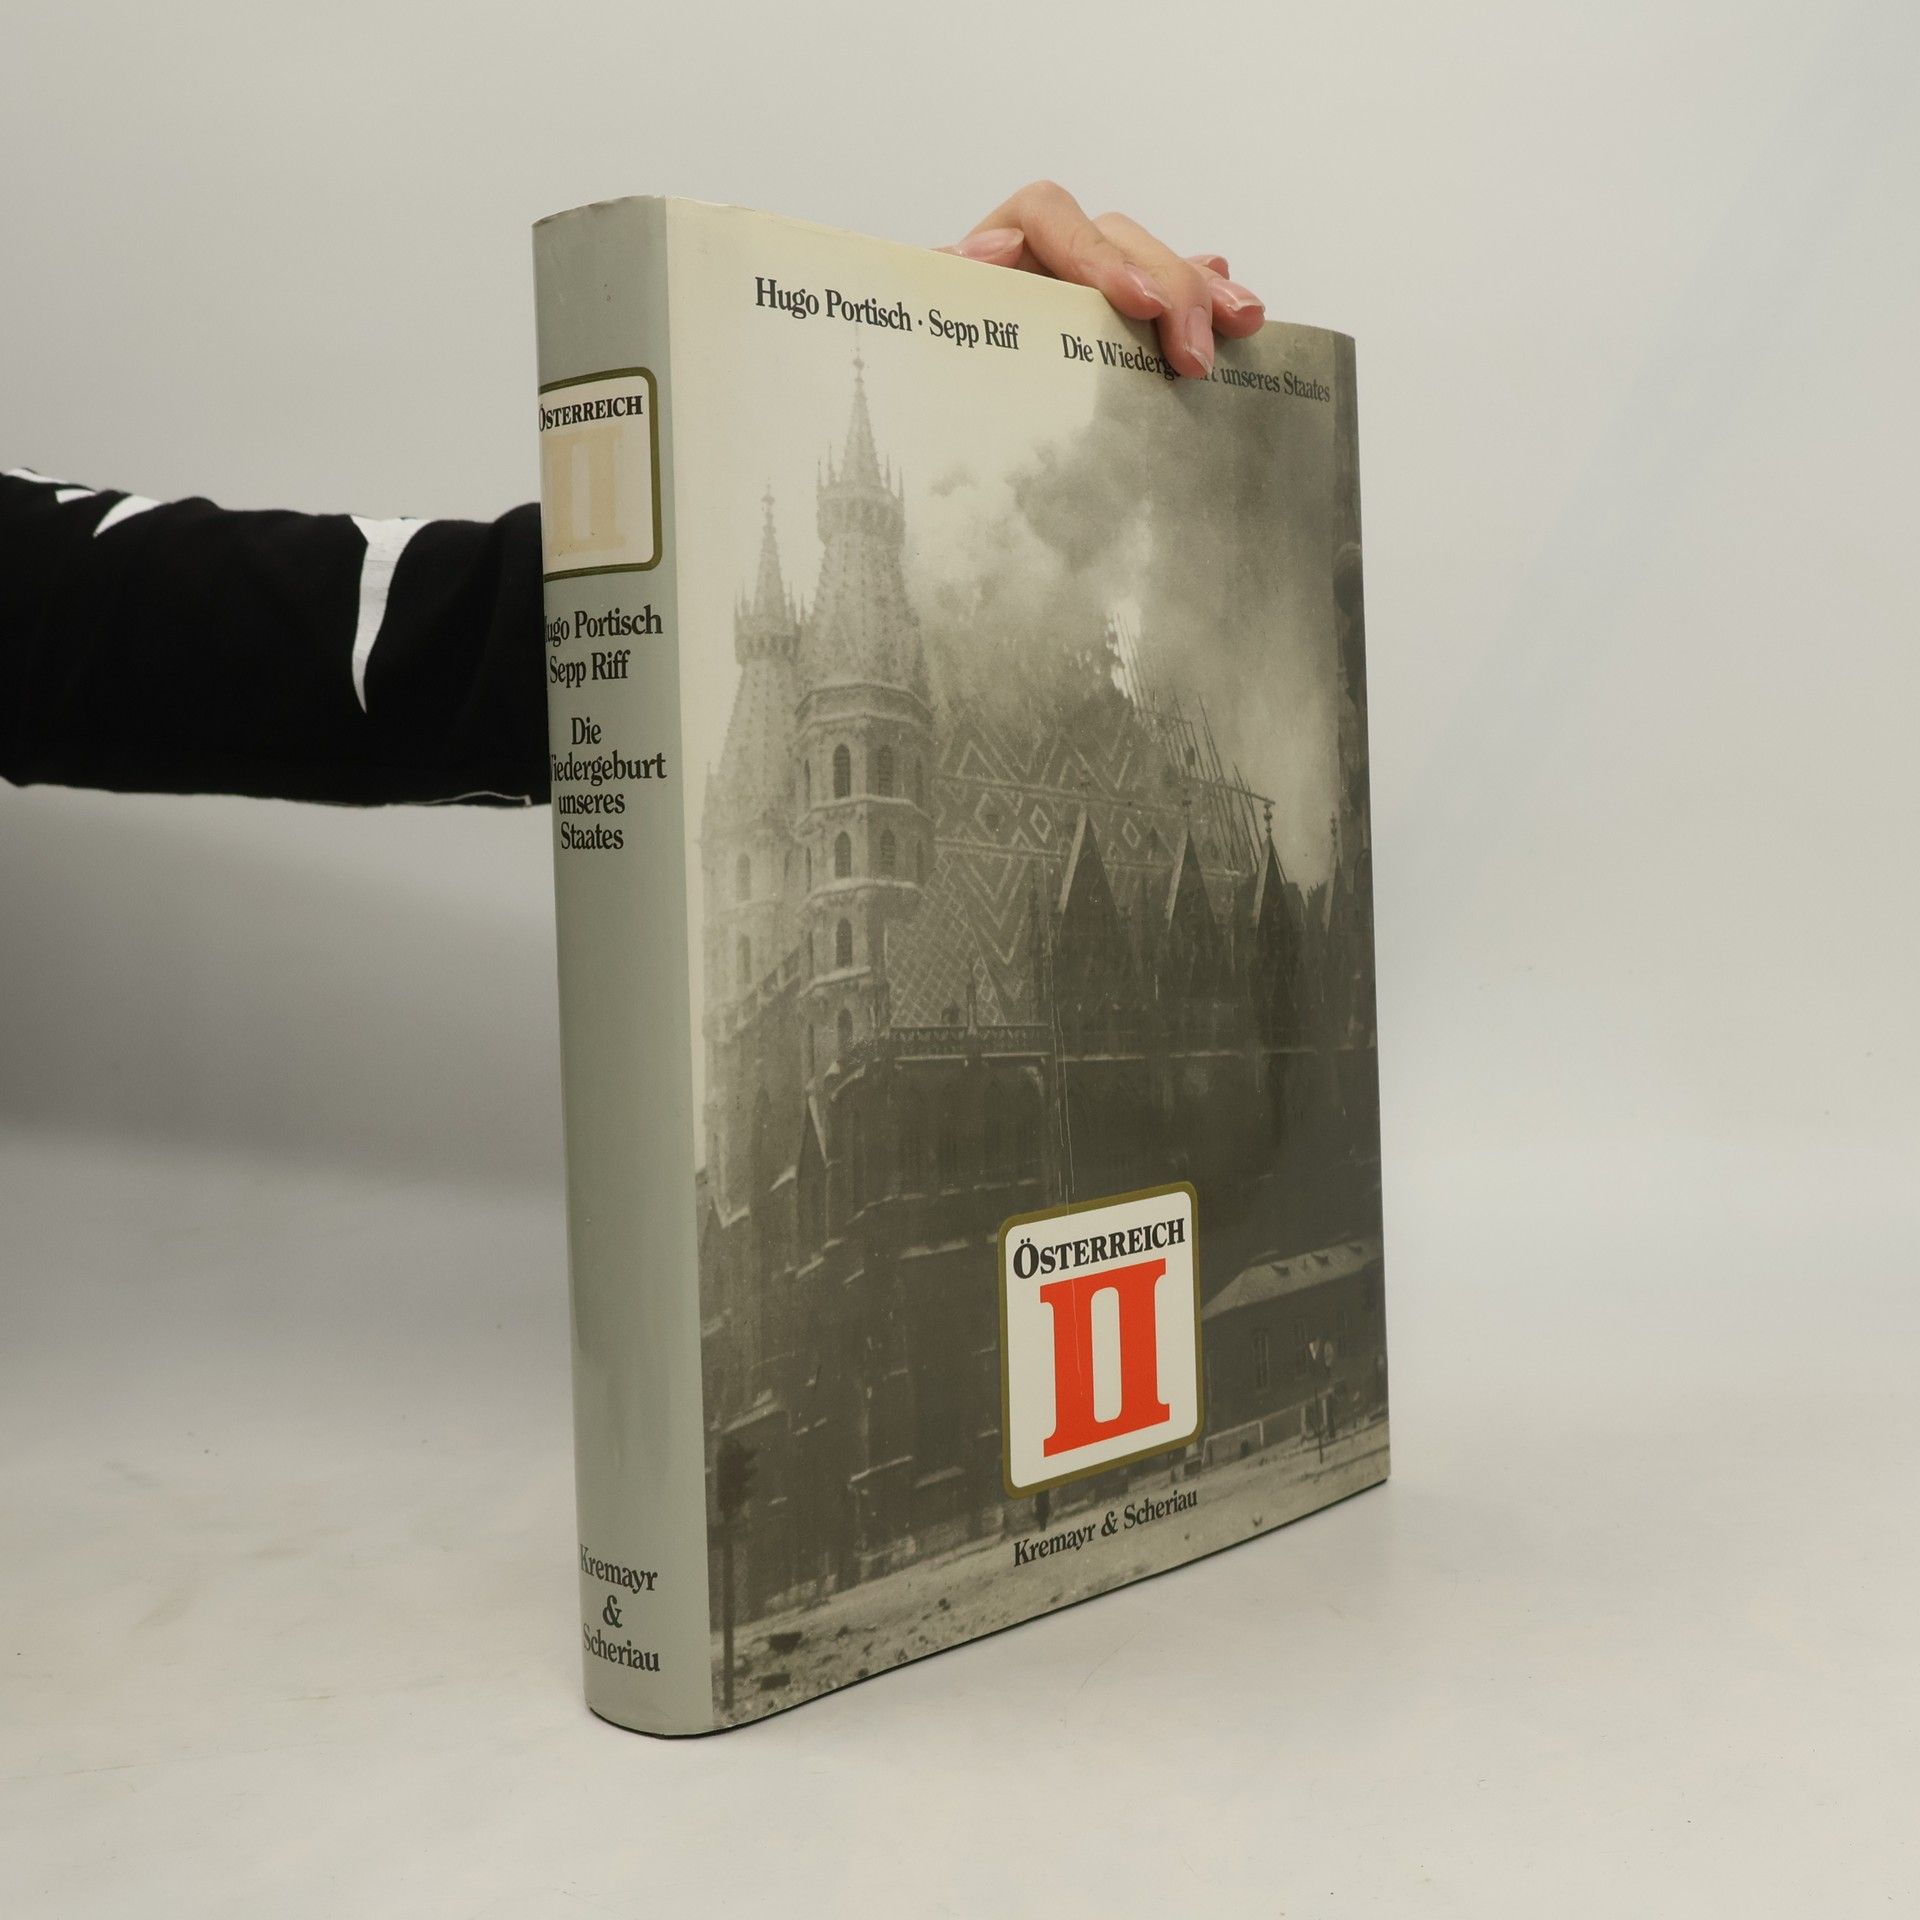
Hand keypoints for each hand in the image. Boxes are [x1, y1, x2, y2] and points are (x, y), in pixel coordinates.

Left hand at [938, 181, 1264, 378]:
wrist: (928, 428)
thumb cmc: (920, 380)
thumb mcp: (916, 339)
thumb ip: (943, 294)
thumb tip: (992, 251)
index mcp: (991, 252)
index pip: (1049, 218)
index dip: (1098, 255)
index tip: (1138, 306)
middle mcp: (1045, 257)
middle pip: (1119, 238)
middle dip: (1169, 288)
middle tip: (1194, 357)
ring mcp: (1089, 286)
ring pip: (1156, 263)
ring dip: (1202, 292)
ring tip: (1243, 324)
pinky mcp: (1120, 320)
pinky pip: (1171, 295)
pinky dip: (1205, 300)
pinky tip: (1238, 314)